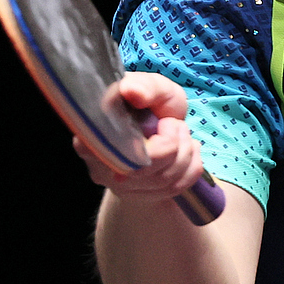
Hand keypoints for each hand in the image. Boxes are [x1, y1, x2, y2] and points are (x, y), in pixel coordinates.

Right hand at [72, 72, 208, 199]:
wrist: (158, 122)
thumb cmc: (149, 101)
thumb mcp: (151, 86)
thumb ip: (144, 87)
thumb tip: (133, 92)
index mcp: (92, 137)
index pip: (119, 153)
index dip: (152, 142)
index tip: (165, 122)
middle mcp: (100, 166)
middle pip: (144, 171)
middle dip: (175, 144)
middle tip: (176, 124)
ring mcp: (120, 186)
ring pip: (163, 181)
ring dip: (186, 153)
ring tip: (182, 133)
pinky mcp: (141, 196)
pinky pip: (175, 189)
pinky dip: (192, 167)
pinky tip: (189, 150)